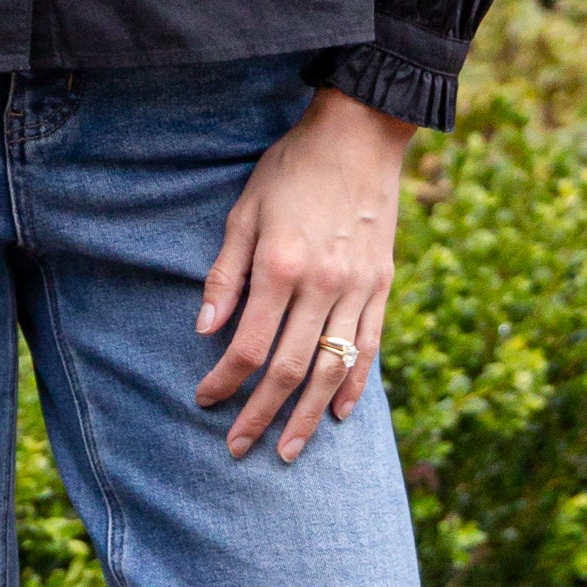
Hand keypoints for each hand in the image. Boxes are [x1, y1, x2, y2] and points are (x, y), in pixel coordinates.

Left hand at [194, 88, 414, 461]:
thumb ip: (225, 274)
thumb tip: (204, 329)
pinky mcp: (382, 286)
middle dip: (260, 415)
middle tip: (238, 448)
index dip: (224, 381)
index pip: (247, 346)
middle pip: (288, 369)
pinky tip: (338, 413)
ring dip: (307, 416)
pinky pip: (369, 346)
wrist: (359, 136)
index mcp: (281, 267)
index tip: (204, 400)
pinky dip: (353, 385)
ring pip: (331, 369)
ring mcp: (358, 289)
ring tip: (289, 451)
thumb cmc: (291, 170)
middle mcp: (322, 285)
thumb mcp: (244, 212)